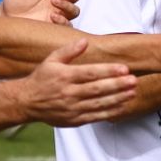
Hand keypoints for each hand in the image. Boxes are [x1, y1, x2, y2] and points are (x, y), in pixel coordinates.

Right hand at [15, 40, 137, 125]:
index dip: (108, 71)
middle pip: (97, 89)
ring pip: (98, 103)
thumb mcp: (51, 60)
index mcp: (64, 76)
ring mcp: (72, 108)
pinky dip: (110, 112)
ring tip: (132, 92)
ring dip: (118, 98)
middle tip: (133, 80)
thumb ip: (69, 50)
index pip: (90, 73)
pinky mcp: (74, 120)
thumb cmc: (41, 79)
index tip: (124, 69)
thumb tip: (85, 41)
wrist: (27, 102)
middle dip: (117, 85)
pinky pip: (95, 116)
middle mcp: (68, 93)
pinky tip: (123, 105)